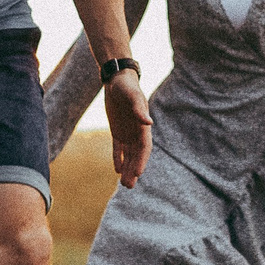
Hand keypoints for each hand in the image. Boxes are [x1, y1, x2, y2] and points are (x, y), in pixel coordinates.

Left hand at [103, 70, 151, 186]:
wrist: (117, 79)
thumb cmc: (126, 85)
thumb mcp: (131, 95)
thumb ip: (139, 108)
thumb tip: (148, 123)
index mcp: (143, 125)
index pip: (144, 147)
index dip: (141, 160)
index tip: (137, 173)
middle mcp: (137, 131)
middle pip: (136, 155)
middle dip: (133, 170)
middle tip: (129, 186)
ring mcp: (127, 132)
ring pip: (128, 154)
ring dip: (127, 168)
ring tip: (124, 184)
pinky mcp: (117, 131)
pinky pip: (118, 148)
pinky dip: (117, 158)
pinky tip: (116, 170)